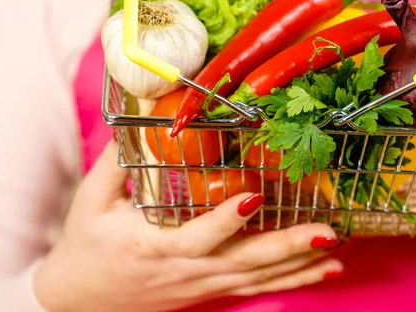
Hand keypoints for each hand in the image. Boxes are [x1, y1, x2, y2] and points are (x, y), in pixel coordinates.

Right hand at [34, 141, 343, 311]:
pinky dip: (293, 280)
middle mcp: (185, 269)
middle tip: (326, 231)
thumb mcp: (92, 203)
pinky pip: (255, 287)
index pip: (195, 236)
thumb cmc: (86, 247)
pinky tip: (323, 270)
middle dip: (287, 246)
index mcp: (153, 245)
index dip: (224, 220)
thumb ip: (116, 163)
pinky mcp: (209, 288)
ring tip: (336, 248)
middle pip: (242, 260)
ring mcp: (201, 283)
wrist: (79, 301)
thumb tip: (139, 121)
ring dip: (299, 264)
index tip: (253, 196)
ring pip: (256, 277)